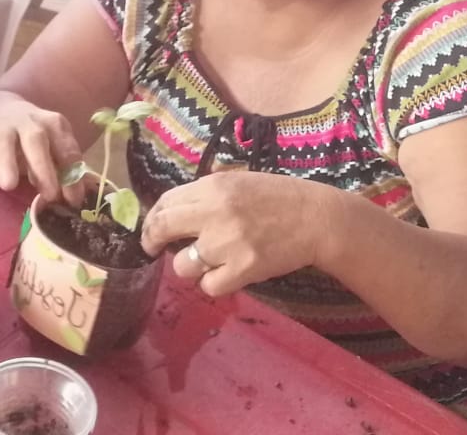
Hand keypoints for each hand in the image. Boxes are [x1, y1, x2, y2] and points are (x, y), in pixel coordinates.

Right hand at [0, 97, 84, 204]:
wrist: (4, 111)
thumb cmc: (36, 140)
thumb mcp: (54, 148)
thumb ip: (64, 170)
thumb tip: (75, 199)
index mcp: (54, 125)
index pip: (66, 150)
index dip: (71, 176)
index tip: (73, 201)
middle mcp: (29, 123)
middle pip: (36, 140)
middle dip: (43, 168)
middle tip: (49, 195)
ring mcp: (3, 128)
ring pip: (4, 142)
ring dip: (7, 163)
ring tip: (9, 186)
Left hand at [140, 172, 336, 296]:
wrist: (315, 218)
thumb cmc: (277, 197)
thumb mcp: (238, 180)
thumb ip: (207, 192)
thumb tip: (173, 207)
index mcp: (212, 185)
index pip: (165, 202)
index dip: (152, 218)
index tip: (152, 229)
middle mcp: (214, 212)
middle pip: (162, 229)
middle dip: (151, 242)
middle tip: (152, 249)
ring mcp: (227, 242)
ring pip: (182, 265)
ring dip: (189, 266)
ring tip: (207, 262)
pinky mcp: (243, 269)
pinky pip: (208, 286)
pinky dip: (214, 283)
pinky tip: (226, 273)